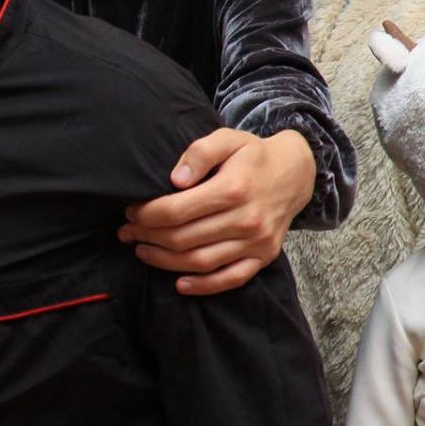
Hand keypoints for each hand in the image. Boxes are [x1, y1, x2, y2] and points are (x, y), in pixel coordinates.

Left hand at [121, 128, 314, 294]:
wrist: (296, 172)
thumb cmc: (253, 155)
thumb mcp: (228, 139)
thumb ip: (200, 153)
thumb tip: (175, 180)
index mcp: (233, 188)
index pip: (175, 211)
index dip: (145, 215)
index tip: (131, 211)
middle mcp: (246, 219)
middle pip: (182, 238)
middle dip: (147, 237)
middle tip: (128, 231)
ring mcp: (257, 241)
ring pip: (200, 262)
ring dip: (164, 261)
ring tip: (142, 251)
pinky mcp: (264, 256)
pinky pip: (230, 279)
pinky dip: (202, 286)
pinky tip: (179, 283)